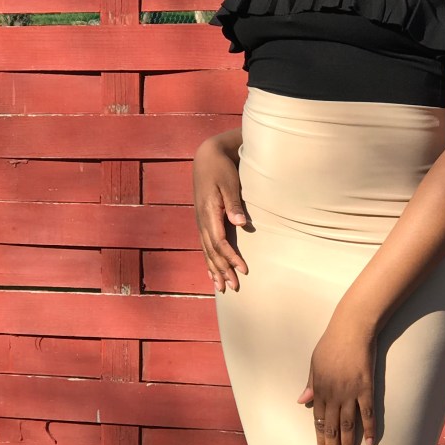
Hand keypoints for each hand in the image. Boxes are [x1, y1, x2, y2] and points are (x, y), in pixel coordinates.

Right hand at [192, 134, 249, 291]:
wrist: (207, 157)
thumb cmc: (221, 169)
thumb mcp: (229, 183)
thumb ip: (233, 204)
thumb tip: (241, 223)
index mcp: (208, 213)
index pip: (219, 242)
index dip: (231, 258)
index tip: (244, 270)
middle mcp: (202, 220)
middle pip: (212, 252)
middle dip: (223, 270)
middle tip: (235, 287)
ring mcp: (201, 221)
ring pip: (207, 251)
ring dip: (215, 269)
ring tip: (222, 287)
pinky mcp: (203, 221)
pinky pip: (205, 246)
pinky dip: (209, 261)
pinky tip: (212, 272)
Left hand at [297, 312, 377, 444]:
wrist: (352, 329)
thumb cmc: (331, 344)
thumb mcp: (314, 364)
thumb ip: (311, 384)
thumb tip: (302, 401)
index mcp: (319, 389)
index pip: (318, 421)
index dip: (320, 441)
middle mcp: (333, 395)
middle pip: (331, 428)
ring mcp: (350, 392)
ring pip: (347, 425)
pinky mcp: (366, 388)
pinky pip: (367, 412)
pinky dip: (369, 428)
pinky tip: (370, 443)